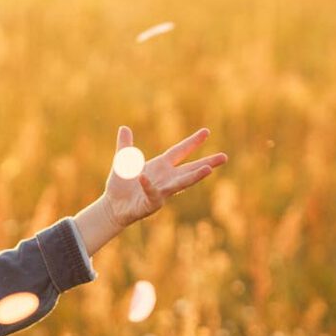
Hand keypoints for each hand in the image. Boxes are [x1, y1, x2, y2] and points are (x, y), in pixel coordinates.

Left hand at [101, 126, 226, 228]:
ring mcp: (160, 192)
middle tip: (224, 157)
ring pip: (180, 183)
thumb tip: (124, 128)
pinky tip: (144, 177)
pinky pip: (152, 193)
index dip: (192, 142)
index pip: (180, 151)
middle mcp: (165, 178)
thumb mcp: (122, 161)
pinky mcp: (150, 204)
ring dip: (194, 177)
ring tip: (208, 169)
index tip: (206, 132)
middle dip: (207, 163)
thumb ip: (125, 145)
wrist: (111, 207)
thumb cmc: (120, 186)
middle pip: (189, 169)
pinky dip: (148, 186)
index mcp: (161, 166)